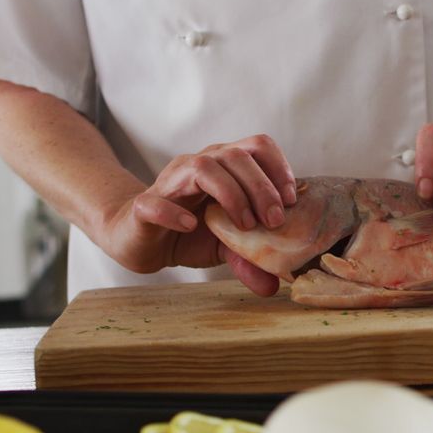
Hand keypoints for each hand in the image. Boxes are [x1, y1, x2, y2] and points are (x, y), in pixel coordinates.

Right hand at [103, 134, 294, 295]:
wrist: (140, 240)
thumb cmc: (188, 235)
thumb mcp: (226, 247)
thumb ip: (250, 261)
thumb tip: (274, 285)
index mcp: (224, 168)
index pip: (257, 146)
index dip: (278, 168)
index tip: (292, 200)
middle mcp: (198, 166)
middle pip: (235, 155)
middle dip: (261, 186)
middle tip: (275, 221)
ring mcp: (170, 183)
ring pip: (202, 167)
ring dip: (231, 194)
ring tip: (245, 226)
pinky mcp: (144, 206)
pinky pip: (157, 202)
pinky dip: (175, 213)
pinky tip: (192, 226)